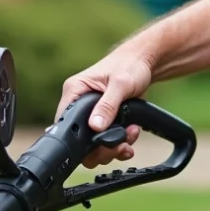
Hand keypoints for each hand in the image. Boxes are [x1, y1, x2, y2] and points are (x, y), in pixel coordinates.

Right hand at [57, 53, 151, 167]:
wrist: (144, 62)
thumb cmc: (130, 64)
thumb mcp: (120, 83)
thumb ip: (108, 105)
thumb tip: (95, 126)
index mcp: (75, 91)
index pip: (65, 121)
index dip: (77, 139)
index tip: (98, 143)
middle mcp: (80, 104)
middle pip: (80, 141)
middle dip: (101, 148)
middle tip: (120, 145)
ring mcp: (92, 115)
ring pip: (94, 146)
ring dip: (114, 147)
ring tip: (130, 135)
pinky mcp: (105, 121)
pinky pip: (107, 141)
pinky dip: (121, 143)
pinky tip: (132, 134)